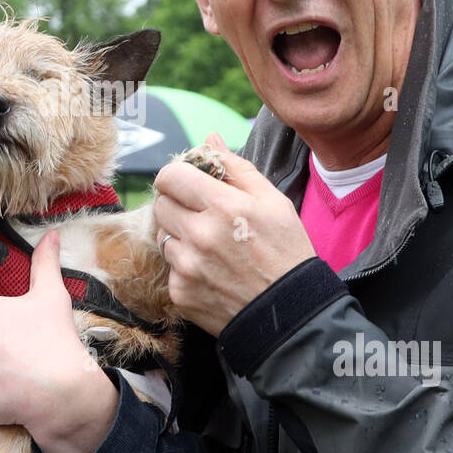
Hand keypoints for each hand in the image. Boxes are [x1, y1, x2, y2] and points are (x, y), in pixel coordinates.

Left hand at [154, 133, 315, 335]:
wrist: (290, 315)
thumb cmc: (286, 253)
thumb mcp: (273, 202)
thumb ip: (236, 167)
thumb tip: (209, 138)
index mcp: (223, 206)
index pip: (170, 176)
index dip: (177, 176)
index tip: (188, 183)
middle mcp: (199, 235)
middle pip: (161, 204)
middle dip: (178, 204)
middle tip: (202, 215)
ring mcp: (187, 267)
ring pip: (163, 236)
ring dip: (181, 236)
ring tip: (212, 246)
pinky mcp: (180, 293)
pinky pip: (170, 268)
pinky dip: (185, 267)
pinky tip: (212, 271)